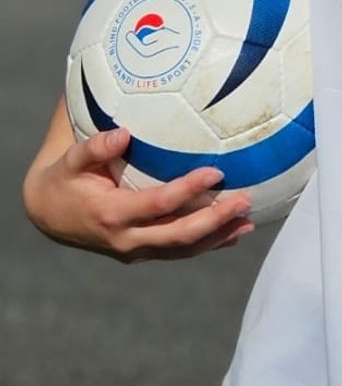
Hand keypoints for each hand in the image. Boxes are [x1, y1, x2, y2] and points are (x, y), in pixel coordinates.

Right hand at [23, 123, 254, 262]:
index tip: (215, 173)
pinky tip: (233, 234)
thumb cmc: (64, 178)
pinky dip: (207, 244)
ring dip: (218, 236)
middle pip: (179, 235)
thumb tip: (123, 133)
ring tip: (249, 221)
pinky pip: (179, 251)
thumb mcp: (70, 161)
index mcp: (111, 214)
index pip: (158, 205)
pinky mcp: (142, 252)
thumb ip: (94, 147)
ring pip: (183, 249)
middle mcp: (126, 239)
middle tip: (244, 200)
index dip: (188, 191)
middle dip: (214, 220)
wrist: (48, 215)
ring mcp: (136, 250)